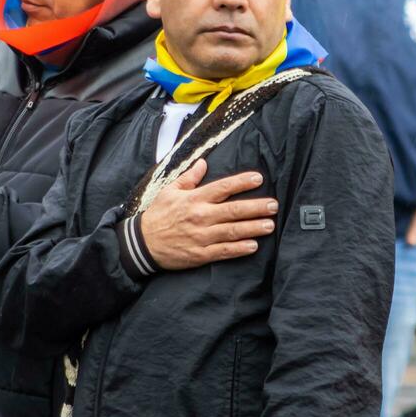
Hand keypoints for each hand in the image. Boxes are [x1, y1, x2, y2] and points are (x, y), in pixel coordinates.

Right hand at [140, 160, 278, 270]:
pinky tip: (254, 246)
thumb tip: (203, 162)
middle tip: (273, 205)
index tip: (258, 178)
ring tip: (270, 225)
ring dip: (253, 228)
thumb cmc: (157, 215)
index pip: (223, 187)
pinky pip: (224, 251)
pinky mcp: (200, 254)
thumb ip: (189, 177)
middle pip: (233, 210)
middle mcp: (200, 216)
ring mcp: (201, 237)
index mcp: (194, 199)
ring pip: (232, 231)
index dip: (242, 182)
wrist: (141, 244)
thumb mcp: (169, 191)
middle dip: (256, 207)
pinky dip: (239, 249)